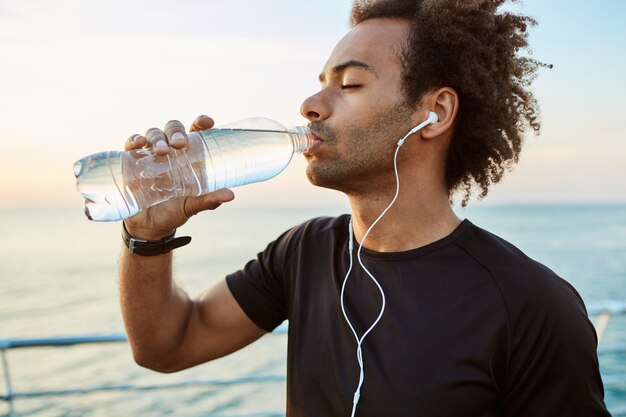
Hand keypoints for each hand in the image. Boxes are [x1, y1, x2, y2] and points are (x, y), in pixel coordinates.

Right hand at [123, 115, 233, 239]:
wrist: (148, 227)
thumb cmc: (174, 212)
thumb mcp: (192, 206)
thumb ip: (209, 200)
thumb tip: (230, 195)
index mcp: (188, 157)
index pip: (195, 132)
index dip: (201, 123)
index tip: (206, 123)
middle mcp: (170, 152)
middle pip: (173, 129)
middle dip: (176, 132)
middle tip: (179, 144)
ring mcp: (150, 155)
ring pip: (153, 134)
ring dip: (157, 138)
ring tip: (161, 151)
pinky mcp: (132, 162)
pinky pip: (131, 145)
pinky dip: (134, 140)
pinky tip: (138, 144)